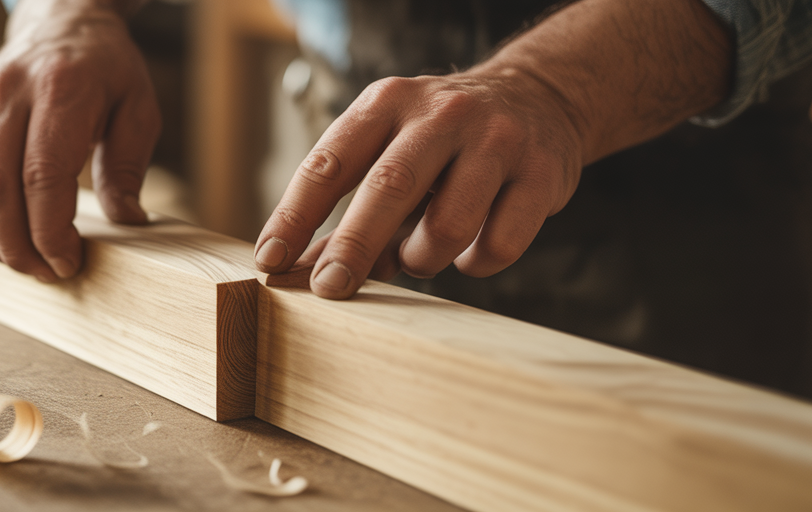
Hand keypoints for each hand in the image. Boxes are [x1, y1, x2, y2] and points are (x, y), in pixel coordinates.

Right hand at [0, 0, 159, 281]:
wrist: (62, 22)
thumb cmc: (108, 70)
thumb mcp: (138, 109)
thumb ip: (128, 166)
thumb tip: (127, 223)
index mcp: (62, 89)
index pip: (43, 175)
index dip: (51, 231)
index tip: (69, 261)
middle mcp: (11, 93)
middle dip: (19, 245)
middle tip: (48, 274)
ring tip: (24, 264)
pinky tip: (0, 240)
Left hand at [253, 0, 731, 299]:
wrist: (540, 97)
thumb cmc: (442, 142)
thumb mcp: (389, 149)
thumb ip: (346, 207)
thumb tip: (298, 271)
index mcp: (386, 103)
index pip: (329, 162)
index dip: (295, 215)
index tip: (271, 260)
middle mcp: (440, 114)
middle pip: (387, 187)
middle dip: (353, 246)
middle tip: (331, 289)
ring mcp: (495, 140)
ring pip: (447, 225)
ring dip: (424, 258)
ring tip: (423, 255)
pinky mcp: (541, 172)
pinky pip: (498, 245)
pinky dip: (476, 262)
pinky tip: (472, 248)